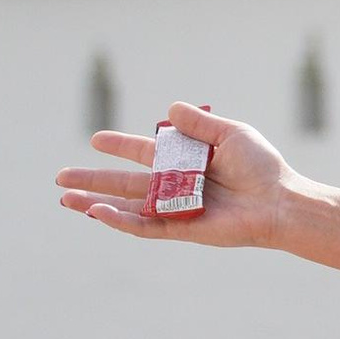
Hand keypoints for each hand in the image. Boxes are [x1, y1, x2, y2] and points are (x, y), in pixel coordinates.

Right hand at [55, 101, 297, 249]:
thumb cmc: (261, 167)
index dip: (119, 146)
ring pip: (127, 207)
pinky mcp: (181, 230)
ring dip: (96, 203)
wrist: (280, 201)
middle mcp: (176, 186)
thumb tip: (169, 108)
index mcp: (185, 161)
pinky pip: (145, 227)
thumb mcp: (230, 135)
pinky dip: (120, 221)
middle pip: (124, 183)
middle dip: (92, 180)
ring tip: (65, 198)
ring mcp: (175, 209)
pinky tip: (98, 212)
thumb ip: (198, 125)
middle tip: (60, 177)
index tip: (96, 140)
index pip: (143, 153)